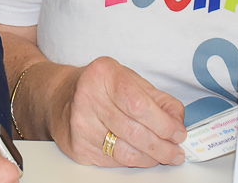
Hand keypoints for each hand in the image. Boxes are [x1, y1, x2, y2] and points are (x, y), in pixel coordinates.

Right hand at [48, 56, 185, 167]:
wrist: (60, 96)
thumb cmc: (99, 87)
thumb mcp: (129, 80)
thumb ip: (158, 99)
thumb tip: (177, 123)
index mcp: (103, 74)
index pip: (139, 105)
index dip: (163, 124)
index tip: (177, 133)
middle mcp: (87, 97)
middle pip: (134, 132)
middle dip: (162, 147)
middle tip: (176, 151)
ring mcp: (80, 124)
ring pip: (125, 153)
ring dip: (151, 158)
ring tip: (163, 155)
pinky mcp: (77, 146)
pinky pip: (113, 162)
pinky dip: (133, 161)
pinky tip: (140, 155)